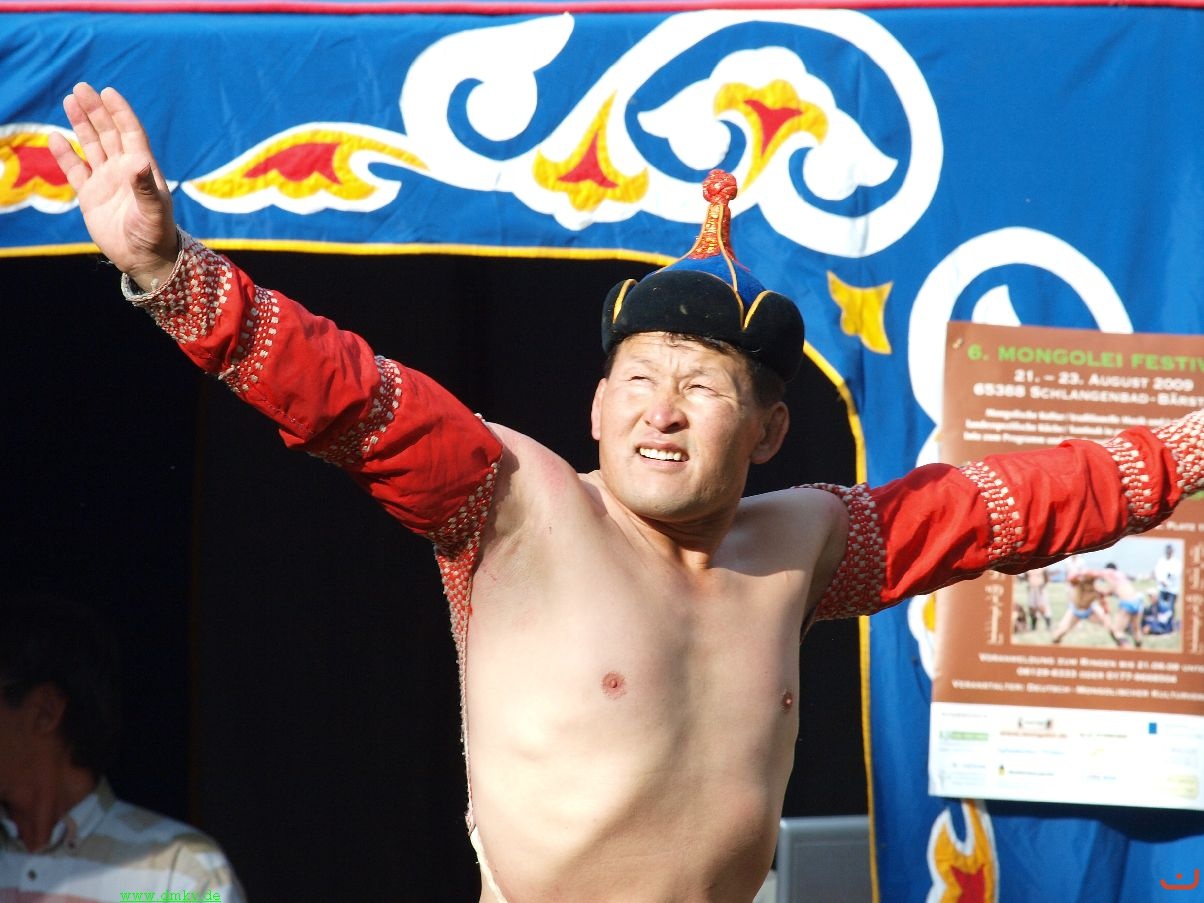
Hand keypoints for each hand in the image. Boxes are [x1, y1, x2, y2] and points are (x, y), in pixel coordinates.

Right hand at [48, 83, 178, 289]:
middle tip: (81, 88)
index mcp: (143, 168)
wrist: (144, 259)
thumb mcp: (152, 210)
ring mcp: (106, 182)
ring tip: (70, 101)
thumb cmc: (155, 234)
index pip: (130, 133)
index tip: (108, 92)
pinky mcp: (90, 196)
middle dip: (96, 111)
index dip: (120, 112)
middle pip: (108, 133)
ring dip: (81, 125)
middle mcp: (124, 170)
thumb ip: (144, 186)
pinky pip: (75, 170)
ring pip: (91, 146)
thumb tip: (136, 160)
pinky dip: (65, 155)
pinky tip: (55, 138)